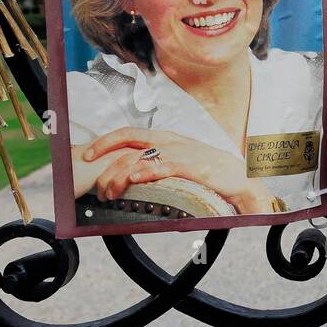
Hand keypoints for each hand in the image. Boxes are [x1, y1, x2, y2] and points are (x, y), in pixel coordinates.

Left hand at [81, 128, 275, 214]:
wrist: (239, 176)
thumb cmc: (209, 171)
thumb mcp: (181, 161)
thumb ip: (159, 162)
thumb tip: (134, 172)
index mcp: (165, 137)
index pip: (127, 133)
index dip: (104, 142)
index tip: (86, 155)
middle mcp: (168, 140)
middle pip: (126, 145)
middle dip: (105, 166)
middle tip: (98, 188)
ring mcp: (178, 151)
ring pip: (138, 158)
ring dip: (118, 177)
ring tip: (110, 193)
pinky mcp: (189, 165)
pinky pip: (161, 166)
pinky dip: (144, 172)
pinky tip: (133, 179)